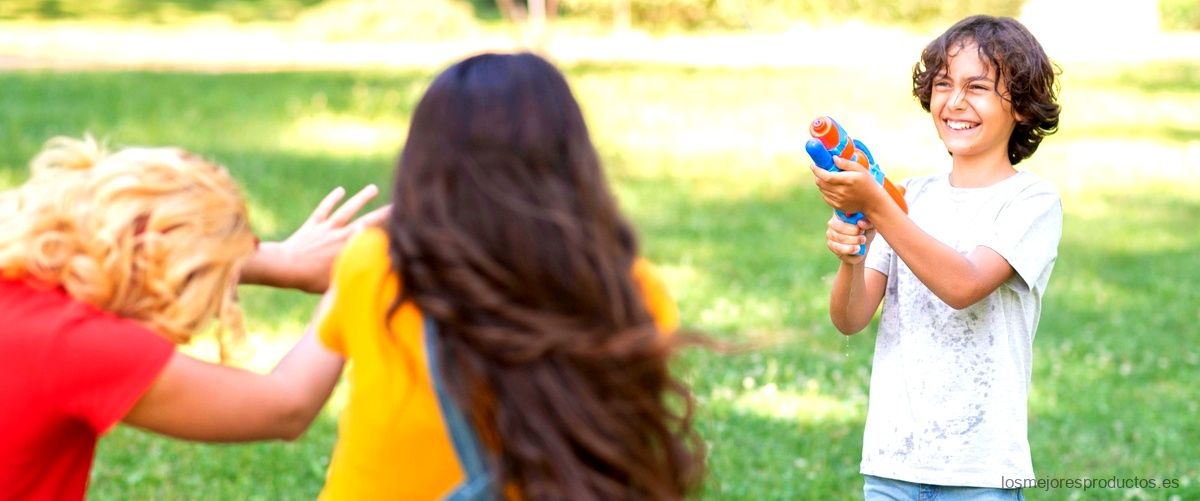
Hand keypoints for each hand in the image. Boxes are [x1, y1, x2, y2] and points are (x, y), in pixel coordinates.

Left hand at [240, 185, 390, 292]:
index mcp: (349, 248)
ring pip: (347, 210)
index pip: (374, 237)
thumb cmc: (309, 279)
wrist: (284, 266)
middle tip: (398, 204)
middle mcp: (341, 234)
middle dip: (384, 212)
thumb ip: (355, 278)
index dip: (390, 231)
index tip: (405, 225)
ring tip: (373, 188)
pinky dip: (332, 199)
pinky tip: (340, 191)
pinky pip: (324, 210)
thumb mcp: (337, 283)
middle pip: (367, 220)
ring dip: (361, 199)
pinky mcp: (313, 225)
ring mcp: (326, 228)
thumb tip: (374, 278)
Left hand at [809, 156, 882, 214]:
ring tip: (827, 178)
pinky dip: (825, 190)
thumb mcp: (860, 169)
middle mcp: (841, 191)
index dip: (817, 170)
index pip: (826, 176)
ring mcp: (839, 200)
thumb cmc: (868, 183)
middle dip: (817, 175)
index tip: (813, 165)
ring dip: (821, 183)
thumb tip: (833, 159)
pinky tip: (832, 187)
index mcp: (847, 180)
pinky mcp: (838, 206)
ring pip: (822, 190)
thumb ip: (846, 163)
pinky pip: (825, 197)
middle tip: (820, 170)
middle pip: (821, 183)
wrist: (873, 202)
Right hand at [826, 215, 874, 264]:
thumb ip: (868, 223)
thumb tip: (860, 223)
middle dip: (852, 233)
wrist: (862, 247)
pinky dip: (848, 249)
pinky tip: (857, 249)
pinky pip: (837, 247)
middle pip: (839, 226)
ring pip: (839, 238)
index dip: (851, 222)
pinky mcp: (830, 245)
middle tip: (863, 238)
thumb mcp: (870, 227)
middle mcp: (833, 222)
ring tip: (861, 243)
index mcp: (842, 213)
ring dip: (852, 241)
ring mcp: (830, 234)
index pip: (841, 214)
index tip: (861, 229)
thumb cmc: (865, 232)